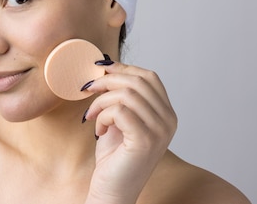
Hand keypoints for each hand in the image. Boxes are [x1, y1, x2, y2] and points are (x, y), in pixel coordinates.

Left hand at [82, 61, 177, 203]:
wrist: (113, 190)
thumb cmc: (114, 156)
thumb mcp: (119, 119)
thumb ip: (121, 96)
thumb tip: (107, 65)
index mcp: (166, 113)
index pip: (149, 77)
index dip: (123, 68)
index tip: (100, 68)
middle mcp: (169, 121)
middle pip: (137, 81)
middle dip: (107, 80)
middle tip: (87, 88)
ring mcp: (160, 131)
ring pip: (126, 94)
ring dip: (101, 100)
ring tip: (91, 114)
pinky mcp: (145, 140)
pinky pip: (119, 111)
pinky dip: (102, 115)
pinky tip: (99, 129)